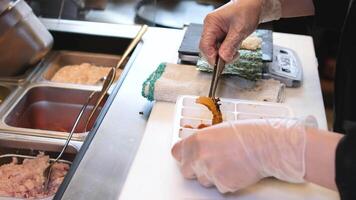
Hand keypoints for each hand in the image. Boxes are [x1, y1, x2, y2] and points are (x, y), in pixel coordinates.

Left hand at [172, 118, 307, 192]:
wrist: (265, 146)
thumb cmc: (248, 134)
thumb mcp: (219, 130)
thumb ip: (203, 140)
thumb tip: (198, 147)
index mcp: (197, 140)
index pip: (176, 152)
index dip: (183, 155)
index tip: (187, 156)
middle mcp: (200, 157)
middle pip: (186, 170)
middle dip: (195, 168)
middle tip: (208, 163)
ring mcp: (210, 172)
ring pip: (203, 181)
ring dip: (211, 176)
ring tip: (227, 165)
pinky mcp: (222, 184)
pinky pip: (219, 187)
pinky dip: (226, 182)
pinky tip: (235, 171)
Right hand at [200, 0, 282, 64]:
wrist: (254, 6)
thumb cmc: (247, 10)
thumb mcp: (240, 29)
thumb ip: (230, 45)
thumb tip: (224, 58)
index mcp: (211, 23)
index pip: (204, 45)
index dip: (211, 56)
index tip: (220, 64)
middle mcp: (210, 28)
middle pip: (208, 49)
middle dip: (219, 56)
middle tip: (232, 57)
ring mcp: (214, 32)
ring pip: (214, 50)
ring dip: (224, 54)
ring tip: (236, 51)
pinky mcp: (220, 35)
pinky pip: (220, 47)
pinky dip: (227, 51)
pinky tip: (235, 47)